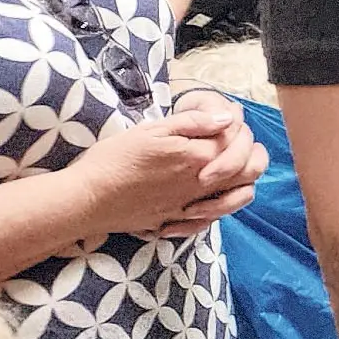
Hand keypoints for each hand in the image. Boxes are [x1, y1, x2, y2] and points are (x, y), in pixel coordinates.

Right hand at [74, 109, 257, 239]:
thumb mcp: (151, 130)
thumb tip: (227, 118)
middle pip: (250, 169)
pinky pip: (212, 219)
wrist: (86, 198)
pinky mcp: (177, 220)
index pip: (236, 138)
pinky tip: (211, 197)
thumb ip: (193, 123)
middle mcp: (202, 183)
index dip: (235, 124)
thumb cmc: (113, 159)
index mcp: (198, 156)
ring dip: (244, 181)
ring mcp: (191, 205)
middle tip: (237, 142)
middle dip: (252, 151)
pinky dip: (220, 207)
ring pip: (239, 197)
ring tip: (233, 169)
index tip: (226, 118)